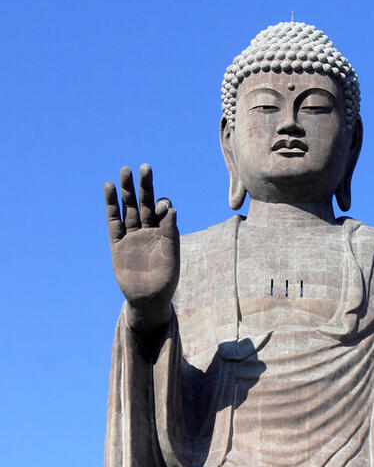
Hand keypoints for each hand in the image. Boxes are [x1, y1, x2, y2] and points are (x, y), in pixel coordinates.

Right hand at [105, 165, 178, 331]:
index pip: (163, 212)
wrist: (148, 299)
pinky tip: (109, 187)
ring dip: (126, 191)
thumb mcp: (171, 257)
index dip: (163, 206)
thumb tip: (172, 210)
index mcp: (165, 232)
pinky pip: (113, 221)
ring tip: (125, 171)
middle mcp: (148, 230)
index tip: (164, 207)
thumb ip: (171, 234)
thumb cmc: (165, 280)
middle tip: (145, 167)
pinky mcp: (117, 242)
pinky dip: (111, 205)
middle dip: (145, 186)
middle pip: (145, 203)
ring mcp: (132, 235)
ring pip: (129, 208)